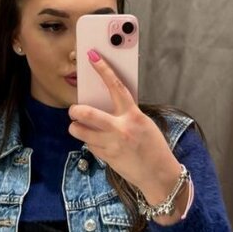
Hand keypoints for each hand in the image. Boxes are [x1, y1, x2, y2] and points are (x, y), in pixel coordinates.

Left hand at [68, 50, 173, 189]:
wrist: (158, 175)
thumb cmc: (153, 147)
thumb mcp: (143, 123)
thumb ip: (125, 113)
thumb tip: (105, 103)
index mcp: (133, 116)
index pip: (116, 87)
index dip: (104, 70)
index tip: (93, 57)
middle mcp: (120, 129)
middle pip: (86, 113)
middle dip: (75, 110)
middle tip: (74, 110)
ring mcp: (111, 145)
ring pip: (79, 131)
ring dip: (76, 127)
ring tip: (81, 126)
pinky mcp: (105, 157)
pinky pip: (88, 144)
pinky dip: (88, 141)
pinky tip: (98, 141)